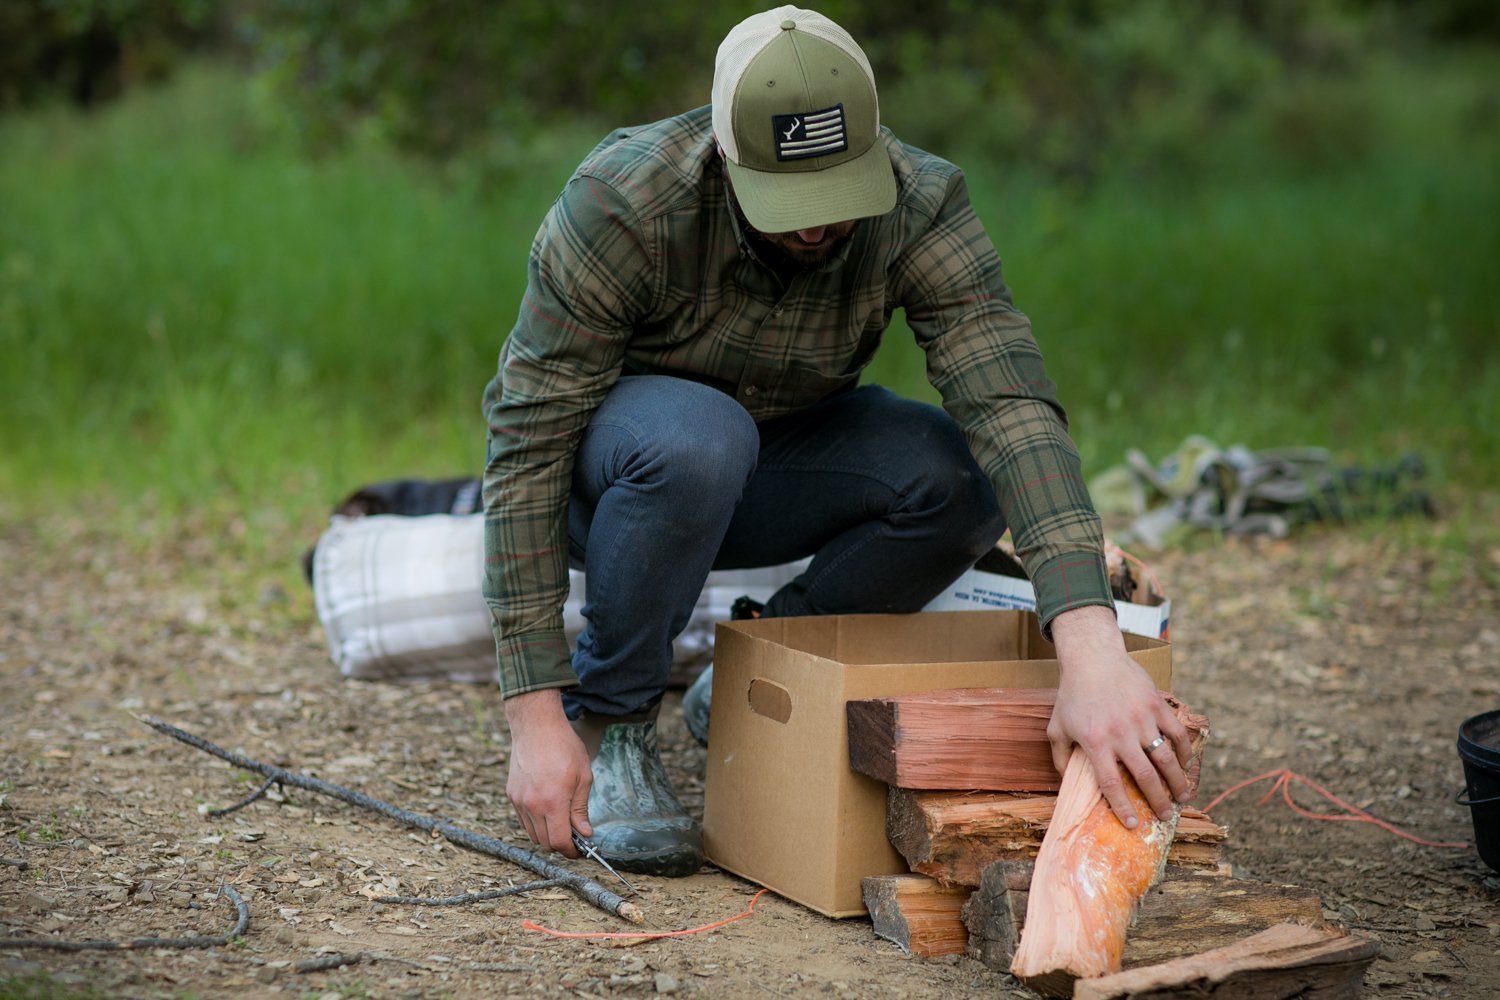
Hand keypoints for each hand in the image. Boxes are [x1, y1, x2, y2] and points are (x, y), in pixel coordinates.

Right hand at [504, 688, 592, 856]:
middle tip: (574, 835)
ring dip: (547, 834)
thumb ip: (581, 809)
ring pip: (532, 834)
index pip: (559, 841)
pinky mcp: (512, 795)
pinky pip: (523, 820)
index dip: (571, 851)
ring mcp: (519, 801)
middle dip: (560, 844)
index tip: (580, 849)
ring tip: (561, 820)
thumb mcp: (583, 776)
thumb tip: (584, 833)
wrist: (536, 726)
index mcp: (553, 801)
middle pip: (544, 842)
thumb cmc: (563, 746)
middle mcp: (532, 805)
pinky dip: (536, 823)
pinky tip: (548, 809)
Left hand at [1046, 605, 1193, 828]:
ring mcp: (1142, 719)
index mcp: (1095, 742)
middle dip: (1158, 801)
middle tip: (1166, 816)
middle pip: (1145, 777)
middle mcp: (1121, 734)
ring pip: (1166, 759)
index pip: (1111, 783)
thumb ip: (1061, 758)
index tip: (1133, 825)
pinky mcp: (1157, 705)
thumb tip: (1065, 784)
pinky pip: (1177, 734)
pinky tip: (1185, 766)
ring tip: (1183, 797)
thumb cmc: (1073, 696)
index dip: (1123, 806)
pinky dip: (1184, 753)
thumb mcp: (1057, 728)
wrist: (1093, 659)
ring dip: (1177, 782)